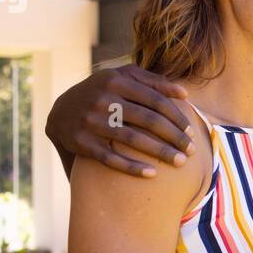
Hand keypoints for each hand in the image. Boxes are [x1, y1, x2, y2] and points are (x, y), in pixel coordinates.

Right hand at [47, 66, 194, 176]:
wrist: (61, 111)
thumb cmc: (103, 92)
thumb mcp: (122, 78)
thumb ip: (153, 81)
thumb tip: (185, 93)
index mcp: (116, 81)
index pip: (156, 101)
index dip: (177, 117)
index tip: (191, 132)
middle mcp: (103, 100)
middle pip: (148, 120)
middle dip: (174, 137)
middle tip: (192, 150)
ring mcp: (92, 121)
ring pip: (133, 140)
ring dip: (161, 153)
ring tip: (180, 162)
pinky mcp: (82, 142)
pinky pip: (111, 158)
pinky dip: (132, 167)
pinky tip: (152, 174)